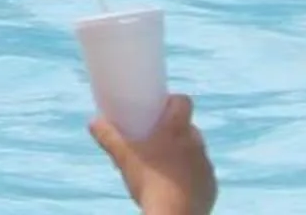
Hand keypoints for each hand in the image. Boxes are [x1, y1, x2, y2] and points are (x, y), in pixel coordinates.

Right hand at [90, 93, 216, 214]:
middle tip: (156, 141)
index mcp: (177, 129)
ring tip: (163, 167)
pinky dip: (191, 177)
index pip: (183, 101)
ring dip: (184, 154)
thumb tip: (94, 122)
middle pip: (189, 127)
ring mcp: (206, 165)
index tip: (159, 110)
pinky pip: (201, 175)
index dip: (172, 102)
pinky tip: (175, 186)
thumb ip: (108, 136)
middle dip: (175, 131)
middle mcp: (196, 143)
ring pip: (196, 152)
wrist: (173, 214)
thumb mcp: (123, 157)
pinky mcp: (211, 186)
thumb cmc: (149, 181)